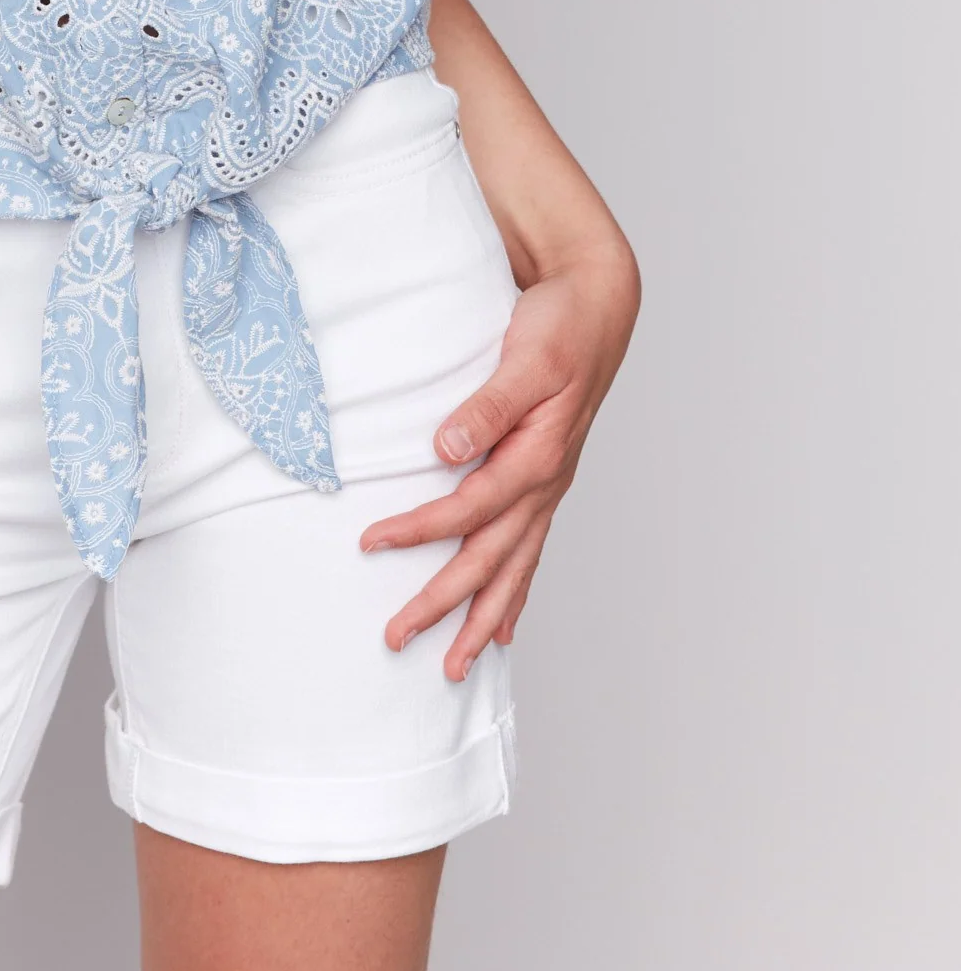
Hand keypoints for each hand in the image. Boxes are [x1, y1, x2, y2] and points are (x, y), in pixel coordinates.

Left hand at [360, 242, 638, 681]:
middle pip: (489, 559)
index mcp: (537, 456)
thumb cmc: (561, 326)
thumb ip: (489, 404)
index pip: (468, 508)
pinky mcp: (545, 479)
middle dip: (444, 604)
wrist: (598, 304)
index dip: (420, 530)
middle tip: (397, 637)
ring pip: (512, 568)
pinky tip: (504, 626)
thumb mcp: (526, 356)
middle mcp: (545, 483)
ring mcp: (548, 487)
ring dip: (481, 617)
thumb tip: (447, 447)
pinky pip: (529, 551)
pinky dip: (515, 592)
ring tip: (456, 665)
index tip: (371, 542)